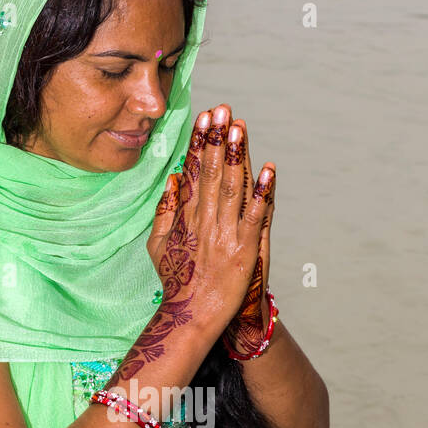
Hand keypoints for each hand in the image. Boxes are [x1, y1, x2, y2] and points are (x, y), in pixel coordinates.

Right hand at [146, 104, 275, 340]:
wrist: (192, 316)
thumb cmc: (177, 282)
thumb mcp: (158, 246)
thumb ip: (165, 212)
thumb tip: (173, 179)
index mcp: (185, 218)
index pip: (193, 172)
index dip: (200, 143)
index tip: (204, 118)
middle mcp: (205, 222)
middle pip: (211, 173)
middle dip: (217, 140)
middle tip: (223, 110)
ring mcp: (225, 235)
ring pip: (232, 188)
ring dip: (237, 157)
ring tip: (239, 128)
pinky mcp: (243, 250)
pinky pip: (255, 216)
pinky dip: (263, 193)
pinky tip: (269, 170)